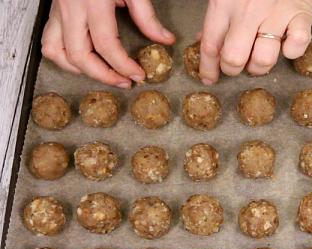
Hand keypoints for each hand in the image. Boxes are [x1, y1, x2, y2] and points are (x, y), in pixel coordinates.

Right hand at [41, 0, 175, 87]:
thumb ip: (147, 16)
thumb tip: (165, 40)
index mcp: (93, 2)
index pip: (106, 45)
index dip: (124, 66)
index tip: (139, 75)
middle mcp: (71, 8)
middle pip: (80, 55)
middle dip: (104, 76)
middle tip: (125, 82)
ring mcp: (58, 11)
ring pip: (58, 52)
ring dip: (81, 70)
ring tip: (104, 75)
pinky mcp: (53, 12)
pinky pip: (49, 42)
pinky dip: (64, 58)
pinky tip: (84, 62)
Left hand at [198, 0, 311, 84]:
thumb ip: (217, 16)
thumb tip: (204, 40)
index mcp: (225, 3)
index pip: (210, 44)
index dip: (208, 67)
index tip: (209, 77)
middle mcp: (248, 11)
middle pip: (234, 57)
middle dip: (233, 70)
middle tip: (238, 67)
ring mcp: (276, 14)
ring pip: (263, 59)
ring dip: (260, 67)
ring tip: (260, 60)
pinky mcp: (301, 16)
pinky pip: (296, 46)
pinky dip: (292, 52)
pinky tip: (287, 45)